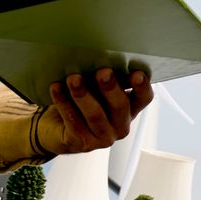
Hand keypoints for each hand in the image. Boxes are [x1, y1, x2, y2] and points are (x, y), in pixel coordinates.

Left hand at [34, 67, 153, 154]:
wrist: (57, 128)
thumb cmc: (82, 102)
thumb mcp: (97, 88)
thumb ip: (104, 78)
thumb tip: (100, 56)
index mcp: (130, 108)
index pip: (144, 98)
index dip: (142, 86)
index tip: (136, 73)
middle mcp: (120, 125)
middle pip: (120, 106)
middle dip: (110, 88)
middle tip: (103, 72)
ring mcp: (102, 137)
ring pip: (95, 115)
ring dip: (83, 94)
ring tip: (73, 78)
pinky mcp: (81, 143)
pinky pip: (73, 121)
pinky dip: (64, 102)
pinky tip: (56, 88)